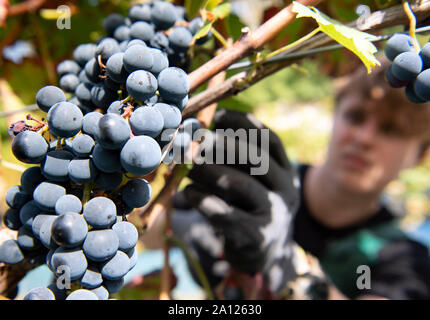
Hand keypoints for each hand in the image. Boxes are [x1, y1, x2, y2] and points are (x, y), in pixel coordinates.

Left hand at [181, 109, 299, 293]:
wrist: (263, 253)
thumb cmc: (248, 207)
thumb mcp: (246, 180)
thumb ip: (229, 160)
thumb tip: (192, 135)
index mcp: (285, 171)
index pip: (268, 139)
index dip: (241, 123)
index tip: (214, 115)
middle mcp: (286, 190)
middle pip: (255, 158)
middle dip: (221, 145)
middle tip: (193, 141)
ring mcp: (274, 215)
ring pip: (240, 184)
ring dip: (208, 172)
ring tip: (186, 167)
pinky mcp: (256, 238)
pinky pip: (227, 216)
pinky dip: (203, 201)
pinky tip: (187, 194)